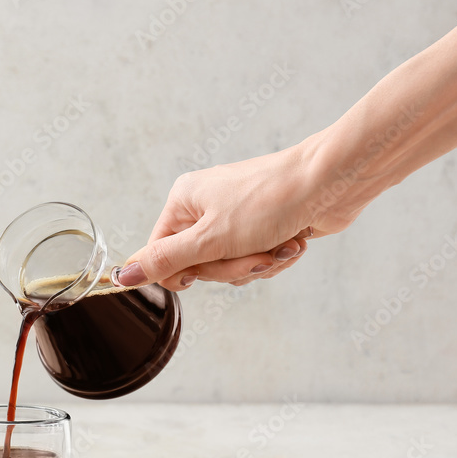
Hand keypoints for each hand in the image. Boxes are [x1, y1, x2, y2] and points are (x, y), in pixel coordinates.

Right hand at [115, 142, 361, 290]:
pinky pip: (256, 259)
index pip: (161, 253)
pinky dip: (276, 258)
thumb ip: (166, 260)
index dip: (183, 271)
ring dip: (259, 264)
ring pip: (231, 266)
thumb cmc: (271, 200)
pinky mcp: (264, 226)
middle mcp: (206, 207)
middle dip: (233, 268)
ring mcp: (236, 217)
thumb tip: (123, 275)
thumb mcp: (210, 239)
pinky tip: (293, 242)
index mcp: (184, 202)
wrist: (333, 182)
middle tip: (255, 255)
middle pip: (199, 264)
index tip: (203, 273)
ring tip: (280, 244)